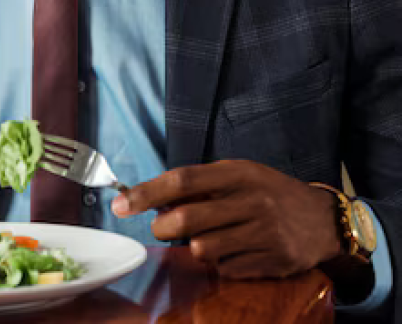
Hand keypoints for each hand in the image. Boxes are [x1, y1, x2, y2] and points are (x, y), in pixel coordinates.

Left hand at [112, 160, 340, 278]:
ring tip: (204, 236)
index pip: (182, 181)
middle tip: (161, 226)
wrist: (323, 220)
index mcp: (238, 173)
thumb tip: (154, 200)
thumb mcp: (239, 174)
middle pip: (187, 219)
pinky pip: (226, 269)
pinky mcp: (274, 262)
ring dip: (192, 246)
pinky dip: (219, 262)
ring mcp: (265, 235)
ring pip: (203, 249)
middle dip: (162, 226)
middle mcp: (252, 202)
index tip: (120, 204)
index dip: (147, 192)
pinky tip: (232, 250)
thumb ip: (201, 184)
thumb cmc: (269, 192)